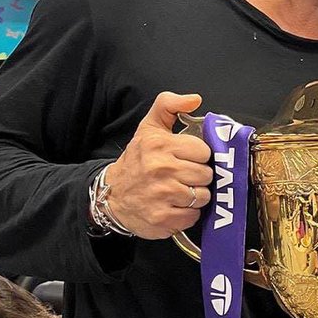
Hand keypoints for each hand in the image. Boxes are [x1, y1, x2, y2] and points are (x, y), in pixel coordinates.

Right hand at [106, 92, 213, 238]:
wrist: (111, 196)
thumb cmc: (137, 161)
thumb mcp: (149, 127)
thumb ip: (169, 105)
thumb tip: (195, 99)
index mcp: (160, 145)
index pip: (204, 151)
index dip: (198, 156)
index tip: (188, 158)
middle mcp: (160, 169)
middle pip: (206, 174)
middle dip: (198, 176)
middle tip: (183, 175)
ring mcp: (162, 195)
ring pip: (203, 196)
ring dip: (195, 196)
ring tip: (179, 191)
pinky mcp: (163, 218)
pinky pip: (193, 216)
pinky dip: (187, 214)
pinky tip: (174, 206)